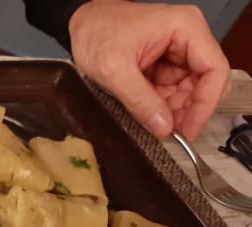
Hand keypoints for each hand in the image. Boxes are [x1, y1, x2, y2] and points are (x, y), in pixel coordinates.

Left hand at [69, 0, 229, 139]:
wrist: (79, 25)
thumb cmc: (95, 32)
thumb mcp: (113, 69)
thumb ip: (139, 100)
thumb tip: (164, 127)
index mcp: (185, 29)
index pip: (214, 70)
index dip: (206, 103)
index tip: (189, 129)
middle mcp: (187, 40)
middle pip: (205, 84)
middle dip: (188, 111)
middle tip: (171, 134)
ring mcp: (175, 55)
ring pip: (188, 93)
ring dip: (174, 113)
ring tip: (156, 127)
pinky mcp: (163, 68)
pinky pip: (171, 94)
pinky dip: (162, 109)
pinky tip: (149, 118)